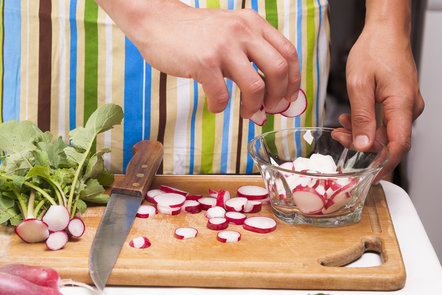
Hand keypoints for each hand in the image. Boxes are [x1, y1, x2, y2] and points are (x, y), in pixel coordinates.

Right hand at [97, 0, 300, 118]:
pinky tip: (215, 105)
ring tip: (246, 113)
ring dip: (253, 107)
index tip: (290, 95)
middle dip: (279, 96)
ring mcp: (223, 46)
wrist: (158, 22)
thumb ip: (249, 48)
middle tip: (271, 108)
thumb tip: (268, 83)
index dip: (294, 78)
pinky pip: (221, 95)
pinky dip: (220, 107)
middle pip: (279, 69)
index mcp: (252, 23)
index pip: (287, 52)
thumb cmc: (193, 32)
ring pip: (255, 86)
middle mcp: (242, 31)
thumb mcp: (229, 29)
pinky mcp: (204, 63)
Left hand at [331, 9, 423, 181]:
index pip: (398, 146)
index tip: (369, 177)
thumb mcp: (359, 84)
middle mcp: (409, 107)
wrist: (385, 31)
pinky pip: (384, 121)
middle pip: (389, 141)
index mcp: (402, 104)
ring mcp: (406, 105)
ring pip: (385, 132)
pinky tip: (349, 119)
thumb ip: (362, 117)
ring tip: (339, 128)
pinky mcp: (399, 102)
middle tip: (340, 139)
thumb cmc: (375, 49)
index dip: (383, 165)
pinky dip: (366, 124)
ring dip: (361, 134)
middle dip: (363, 146)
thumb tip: (364, 145)